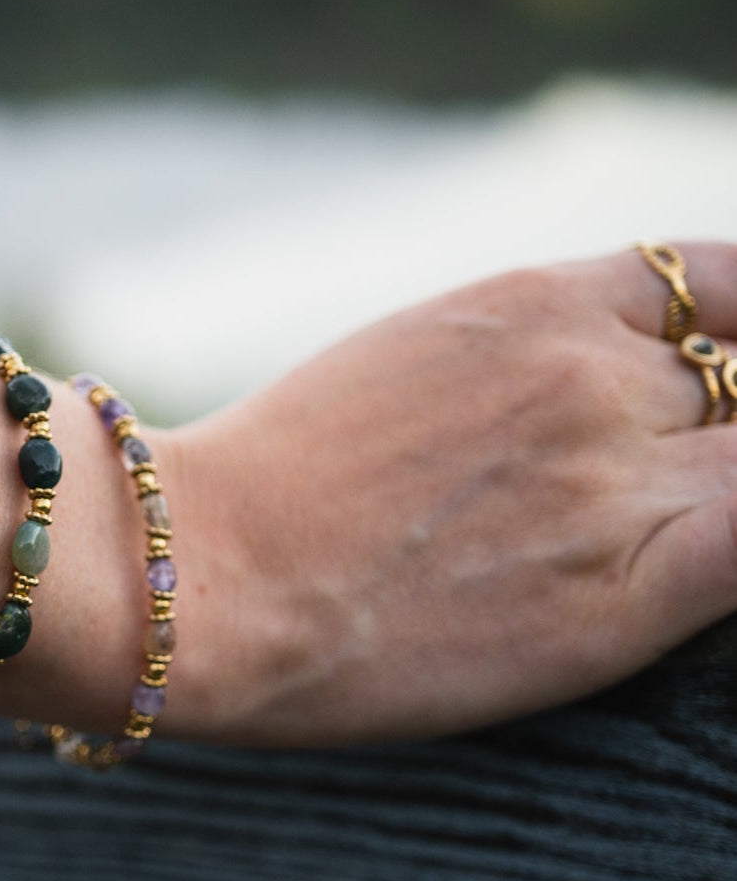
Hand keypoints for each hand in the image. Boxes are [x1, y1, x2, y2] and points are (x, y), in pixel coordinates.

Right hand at [158, 243, 736, 745]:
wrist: (196, 575)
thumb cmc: (262, 487)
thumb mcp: (396, 366)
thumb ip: (507, 365)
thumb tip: (563, 401)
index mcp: (533, 303)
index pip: (726, 283)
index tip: (733, 378)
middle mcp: (592, 374)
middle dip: (729, 429)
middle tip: (665, 483)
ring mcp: (612, 479)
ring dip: (727, 489)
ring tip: (653, 537)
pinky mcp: (620, 597)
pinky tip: (700, 567)